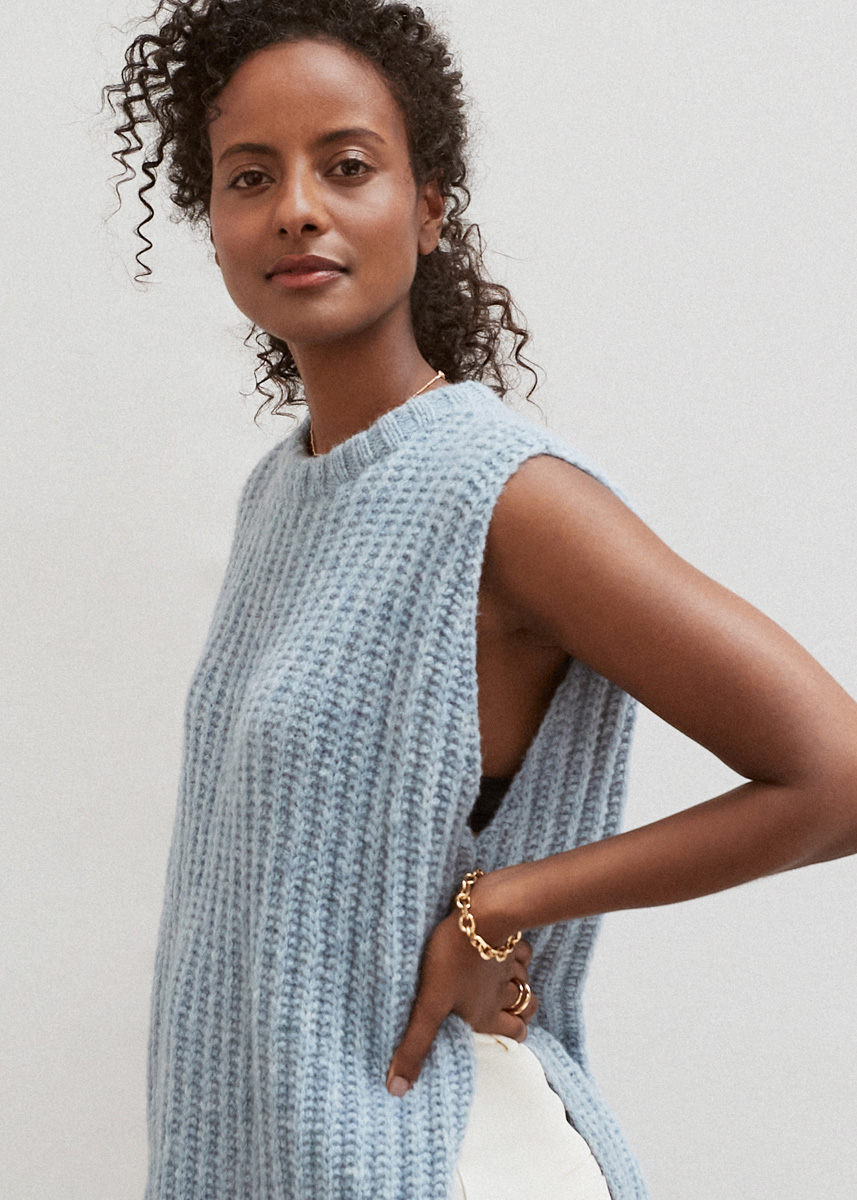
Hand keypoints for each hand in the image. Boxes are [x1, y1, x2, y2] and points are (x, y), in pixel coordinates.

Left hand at [385, 893, 536, 1096]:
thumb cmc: (452, 960)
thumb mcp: (428, 1006)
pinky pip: (521, 950)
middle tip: (501, 1005)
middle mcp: (503, 993)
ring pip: (524, 980)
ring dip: (515, 981)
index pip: (516, 1034)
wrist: (480, 915)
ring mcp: (509, 965)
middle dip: (518, 1009)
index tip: (500, 1032)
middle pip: (526, 1007)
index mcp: (486, 1014)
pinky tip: (500, 949)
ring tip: (497, 979)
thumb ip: (416, 1046)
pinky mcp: (510, 938)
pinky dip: (515, 953)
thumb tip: (397, 1090)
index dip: (512, 1034)